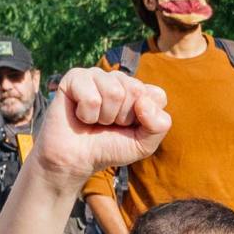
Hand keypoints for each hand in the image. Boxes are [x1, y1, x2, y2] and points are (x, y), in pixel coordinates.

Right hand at [31, 67, 171, 183]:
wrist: (76, 159)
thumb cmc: (109, 148)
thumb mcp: (143, 144)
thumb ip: (159, 126)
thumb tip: (143, 102)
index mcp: (139, 91)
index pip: (157, 95)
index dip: (145, 119)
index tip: (129, 127)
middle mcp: (119, 79)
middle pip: (135, 90)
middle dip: (123, 117)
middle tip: (108, 124)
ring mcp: (97, 75)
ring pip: (114, 92)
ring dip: (104, 116)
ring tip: (95, 120)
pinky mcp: (75, 77)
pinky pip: (91, 97)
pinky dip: (86, 115)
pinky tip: (80, 115)